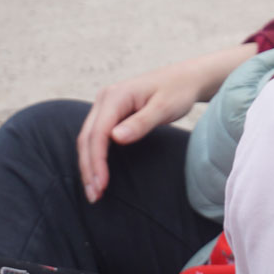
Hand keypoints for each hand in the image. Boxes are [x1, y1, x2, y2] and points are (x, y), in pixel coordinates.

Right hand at [76, 43, 258, 202]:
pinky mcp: (111, 112)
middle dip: (88, 168)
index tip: (101, 184)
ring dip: (89, 164)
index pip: (97, 133)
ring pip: (88, 138)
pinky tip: (98, 172)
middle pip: (87, 137)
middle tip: (94, 195)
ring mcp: (106, 104)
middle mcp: (105, 98)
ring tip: (94, 190)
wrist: (187, 78)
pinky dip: (95, 155)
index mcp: (116, 96)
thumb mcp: (164, 107)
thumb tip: (115, 137)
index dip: (96, 161)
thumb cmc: (178, 91)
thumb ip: (141, 123)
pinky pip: (96, 136)